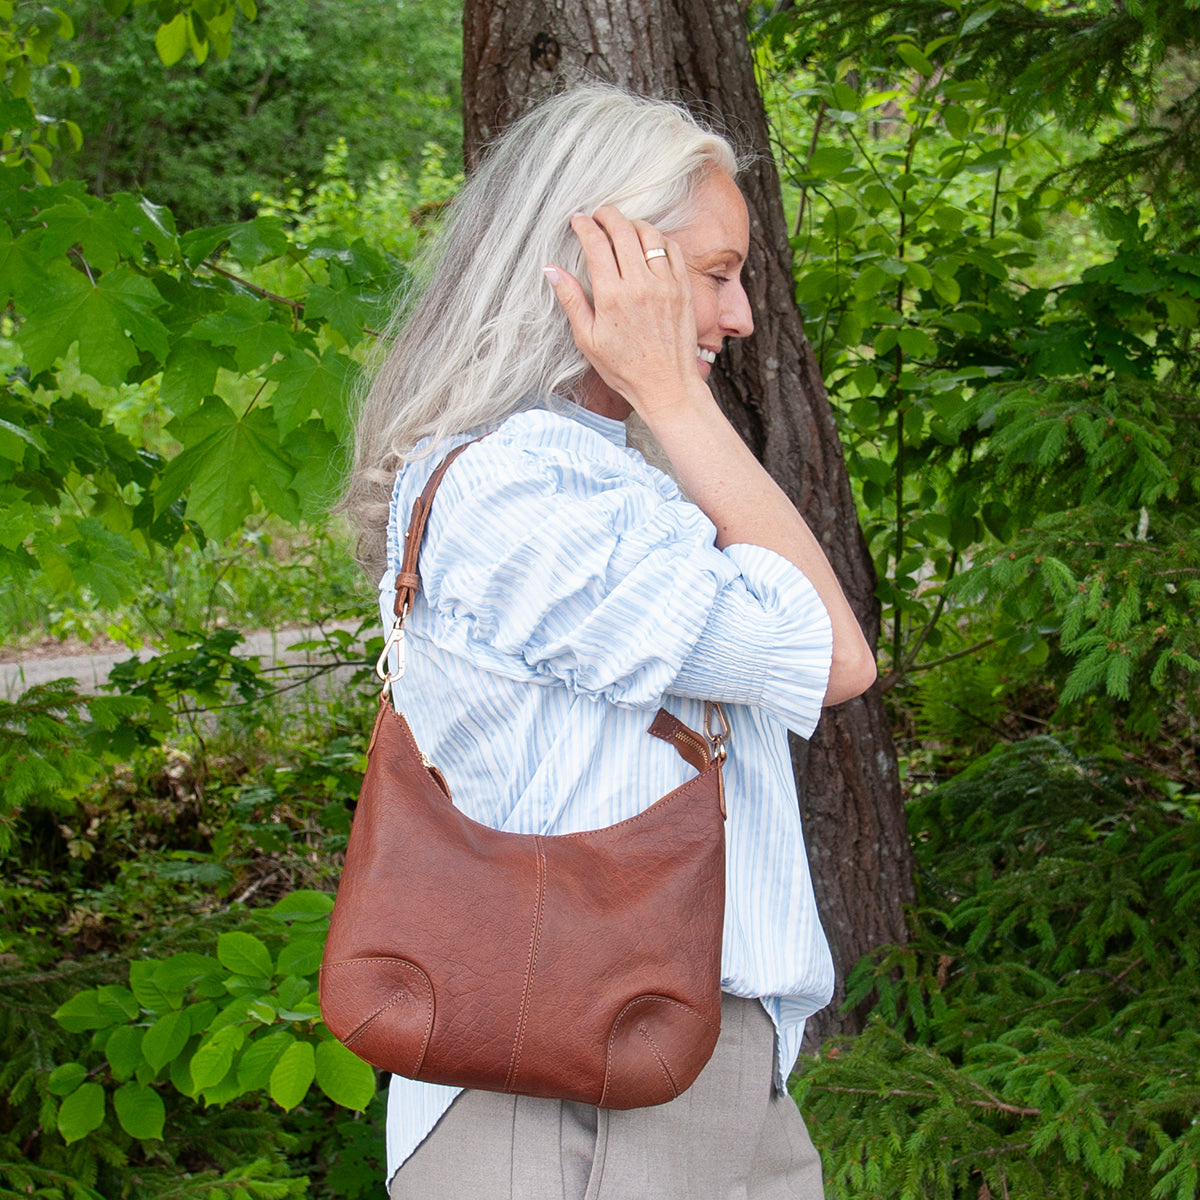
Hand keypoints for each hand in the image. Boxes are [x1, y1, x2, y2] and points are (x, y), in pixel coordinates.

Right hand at [544, 207, 705, 420]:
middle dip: (606, 215)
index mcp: (612, 296)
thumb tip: (551, 269)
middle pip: (622, 229)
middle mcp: (640, 285)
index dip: (583, 225)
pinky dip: (658, 237)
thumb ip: (571, 300)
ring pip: (649, 233)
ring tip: (622, 228)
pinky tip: (647, 243)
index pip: (595, 244)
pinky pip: (672, 248)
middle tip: (598, 215)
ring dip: (632, 223)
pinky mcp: (683, 288)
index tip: (577, 220)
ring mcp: (665, 284)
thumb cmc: (624, 368)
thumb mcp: (587, 339)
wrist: (667, 385)